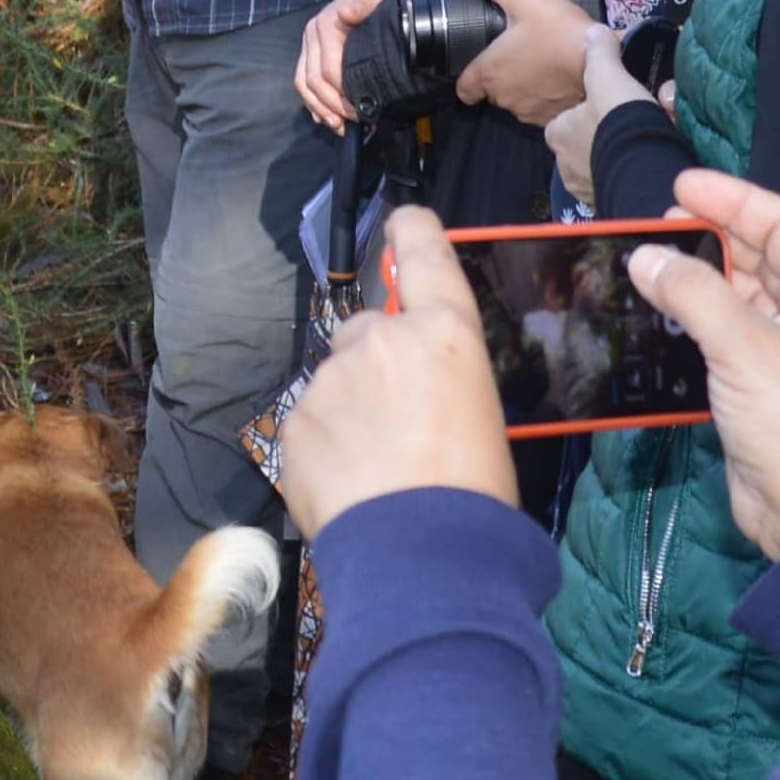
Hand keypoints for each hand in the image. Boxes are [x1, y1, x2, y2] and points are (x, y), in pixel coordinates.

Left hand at [276, 208, 519, 537]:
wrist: (423, 558)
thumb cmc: (475, 498)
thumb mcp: (484, 421)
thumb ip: (446, 384)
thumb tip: (427, 396)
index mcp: (446, 334)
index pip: (424, 252)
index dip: (411, 231)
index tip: (403, 221)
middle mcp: (384, 339)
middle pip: (370, 330)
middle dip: (377, 365)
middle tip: (400, 425)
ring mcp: (332, 379)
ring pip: (336, 382)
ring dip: (350, 411)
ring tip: (378, 471)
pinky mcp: (295, 422)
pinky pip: (309, 424)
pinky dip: (323, 449)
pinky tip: (350, 487)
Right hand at [297, 0, 398, 131]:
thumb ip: (362, 3)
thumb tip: (346, 14)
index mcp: (323, 26)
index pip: (327, 70)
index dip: (341, 95)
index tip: (360, 109)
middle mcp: (311, 37)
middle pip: (312, 81)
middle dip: (330, 106)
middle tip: (350, 123)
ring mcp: (309, 47)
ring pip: (303, 84)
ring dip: (319, 108)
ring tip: (338, 125)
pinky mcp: (310, 55)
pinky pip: (303, 82)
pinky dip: (313, 102)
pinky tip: (325, 117)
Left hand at [452, 0, 613, 123]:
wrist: (601, 62)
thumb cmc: (559, 31)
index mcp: (490, 73)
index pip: (464, 89)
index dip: (470, 78)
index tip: (482, 64)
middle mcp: (504, 98)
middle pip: (492, 91)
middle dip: (502, 74)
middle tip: (519, 51)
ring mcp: (528, 112)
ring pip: (516, 100)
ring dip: (523, 85)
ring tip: (541, 61)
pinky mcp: (552, 120)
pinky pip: (540, 109)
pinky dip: (544, 96)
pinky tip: (557, 78)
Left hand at [542, 30, 657, 210]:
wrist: (641, 169)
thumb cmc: (616, 120)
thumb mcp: (608, 76)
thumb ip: (600, 53)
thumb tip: (595, 32)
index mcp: (557, 134)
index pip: (562, 120)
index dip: (581, 111)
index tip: (603, 104)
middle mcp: (565, 165)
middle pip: (582, 142)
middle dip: (601, 134)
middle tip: (629, 121)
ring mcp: (585, 187)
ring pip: (599, 162)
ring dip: (616, 152)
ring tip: (641, 140)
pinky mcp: (607, 201)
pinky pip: (616, 180)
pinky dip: (627, 170)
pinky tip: (645, 160)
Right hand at [625, 169, 779, 559]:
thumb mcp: (742, 344)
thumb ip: (692, 293)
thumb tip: (647, 259)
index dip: (736, 199)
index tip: (684, 187)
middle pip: (761, 256)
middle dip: (713, 236)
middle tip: (661, 224)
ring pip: (739, 297)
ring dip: (698, 279)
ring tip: (652, 265)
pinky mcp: (757, 386)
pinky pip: (723, 336)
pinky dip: (693, 320)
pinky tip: (659, 316)